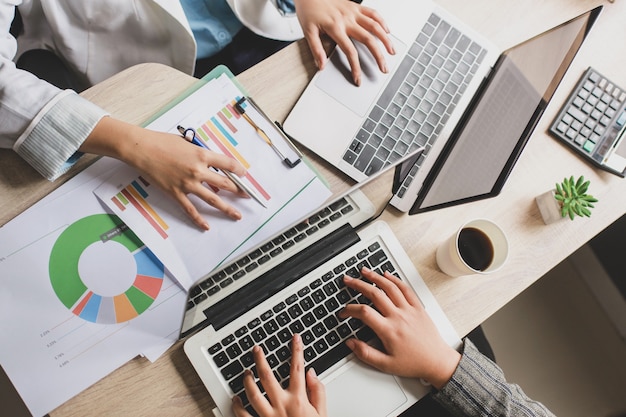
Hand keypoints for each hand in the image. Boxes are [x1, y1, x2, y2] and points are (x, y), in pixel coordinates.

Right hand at [81, 117, 246, 229]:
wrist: (141, 149)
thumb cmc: (162, 142)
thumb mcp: (187, 143)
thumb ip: (200, 153)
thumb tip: (210, 160)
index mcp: (202, 155)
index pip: (227, 163)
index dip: (239, 170)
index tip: (244, 175)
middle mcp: (198, 170)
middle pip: (224, 183)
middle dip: (238, 191)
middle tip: (247, 196)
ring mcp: (188, 183)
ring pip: (212, 199)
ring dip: (226, 208)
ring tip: (236, 215)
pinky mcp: (176, 193)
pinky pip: (190, 209)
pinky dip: (199, 219)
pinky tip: (207, 226)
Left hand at [232, 334, 326, 416]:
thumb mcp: (322, 413)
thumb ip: (318, 392)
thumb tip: (312, 373)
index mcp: (298, 399)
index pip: (297, 368)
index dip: (297, 350)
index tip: (295, 338)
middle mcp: (281, 405)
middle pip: (267, 376)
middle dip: (260, 359)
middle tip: (256, 349)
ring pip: (252, 393)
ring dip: (247, 380)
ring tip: (245, 372)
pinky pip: (243, 415)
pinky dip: (237, 406)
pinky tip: (235, 398)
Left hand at [294, 0, 394, 85]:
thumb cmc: (309, 11)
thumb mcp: (307, 32)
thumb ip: (316, 49)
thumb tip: (321, 65)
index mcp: (335, 28)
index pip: (350, 51)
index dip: (356, 67)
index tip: (358, 78)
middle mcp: (347, 19)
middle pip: (368, 40)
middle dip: (378, 56)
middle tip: (384, 68)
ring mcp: (353, 12)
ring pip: (375, 26)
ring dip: (386, 39)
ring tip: (392, 51)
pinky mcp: (356, 6)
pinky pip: (373, 13)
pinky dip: (382, 22)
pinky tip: (387, 31)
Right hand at [339, 268, 460, 388]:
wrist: (437, 361)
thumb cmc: (414, 363)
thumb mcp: (386, 365)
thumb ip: (365, 354)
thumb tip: (350, 343)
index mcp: (389, 330)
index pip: (364, 312)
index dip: (349, 310)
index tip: (343, 312)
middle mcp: (398, 317)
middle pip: (375, 294)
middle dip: (358, 285)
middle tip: (348, 280)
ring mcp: (409, 310)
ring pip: (390, 287)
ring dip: (375, 277)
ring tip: (364, 271)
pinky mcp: (418, 308)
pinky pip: (406, 289)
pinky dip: (395, 280)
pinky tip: (386, 275)